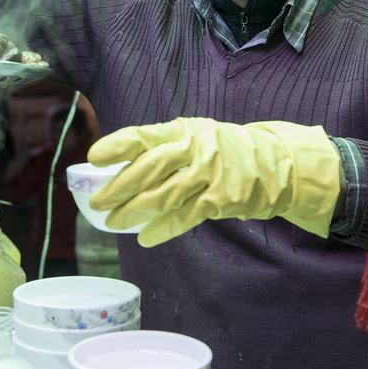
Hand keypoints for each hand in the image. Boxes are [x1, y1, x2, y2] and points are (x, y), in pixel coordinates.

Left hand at [87, 117, 341, 246]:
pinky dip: (164, 229)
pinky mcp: (220, 199)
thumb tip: (119, 167)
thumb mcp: (195, 136)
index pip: (144, 136)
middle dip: (119, 187)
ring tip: (114, 222)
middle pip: (149, 169)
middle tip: (97, 203)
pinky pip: (186, 217)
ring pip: (163, 196)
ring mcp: (209, 175)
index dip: (117, 146)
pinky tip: (146, 237)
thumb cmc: (224, 150)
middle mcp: (195, 150)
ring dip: (134, 211)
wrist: (274, 163)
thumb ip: (163, 148)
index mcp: (183, 131)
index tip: (93, 157)